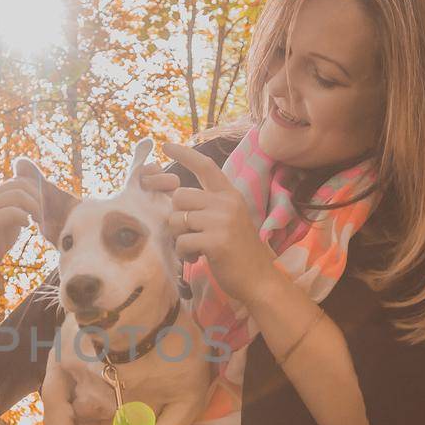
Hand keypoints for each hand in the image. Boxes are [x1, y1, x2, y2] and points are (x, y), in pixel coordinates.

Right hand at [0, 177, 40, 304]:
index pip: (20, 180)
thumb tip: (39, 193)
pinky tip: (27, 225)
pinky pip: (11, 212)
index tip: (42, 207)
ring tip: (36, 220)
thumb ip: (20, 204)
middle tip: (40, 215)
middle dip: (37, 198)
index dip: (36, 191)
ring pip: (17, 195)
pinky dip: (24, 218)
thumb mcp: (12, 217)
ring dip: (33, 207)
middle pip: (20, 184)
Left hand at [151, 142, 274, 303]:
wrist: (259, 280)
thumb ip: (209, 206)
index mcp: (230, 195)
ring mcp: (222, 220)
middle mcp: (227, 202)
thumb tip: (177, 197)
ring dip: (179, 238)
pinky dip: (184, 253)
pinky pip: (181, 241)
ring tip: (196, 249)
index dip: (185, 154)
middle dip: (176, 217)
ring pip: (176, 220)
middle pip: (179, 196)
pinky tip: (198, 258)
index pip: (206, 166)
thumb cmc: (239, 252)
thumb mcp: (229, 220)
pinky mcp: (215, 240)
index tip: (166, 144)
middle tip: (189, 235)